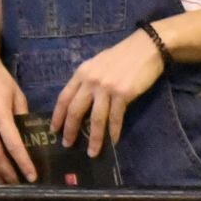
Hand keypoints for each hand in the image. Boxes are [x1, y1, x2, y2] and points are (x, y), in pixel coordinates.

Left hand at [52, 31, 166, 157]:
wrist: (147, 47)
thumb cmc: (122, 56)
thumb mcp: (97, 63)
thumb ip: (87, 80)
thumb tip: (80, 100)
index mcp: (82, 72)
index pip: (64, 97)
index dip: (58, 116)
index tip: (54, 130)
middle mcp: (91, 81)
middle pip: (75, 110)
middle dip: (70, 130)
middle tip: (67, 145)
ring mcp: (107, 88)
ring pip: (96, 119)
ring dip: (93, 138)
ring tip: (92, 152)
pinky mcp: (123, 94)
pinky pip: (115, 118)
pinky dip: (113, 132)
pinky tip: (112, 142)